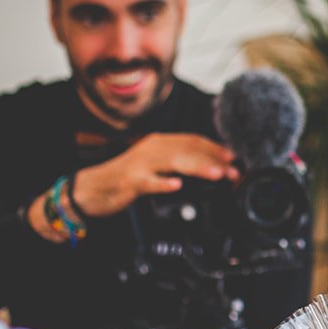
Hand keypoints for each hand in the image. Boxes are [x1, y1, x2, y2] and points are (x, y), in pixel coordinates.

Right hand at [74, 132, 236, 216]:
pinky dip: (163, 183)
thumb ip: (180, 164)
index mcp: (160, 143)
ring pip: (173, 162)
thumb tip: (212, 168)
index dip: (215, 148)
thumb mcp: (157, 166)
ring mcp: (140, 164)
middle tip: (233, 170)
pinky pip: (149, 182)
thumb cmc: (128, 177)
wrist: (93, 188)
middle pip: (187, 150)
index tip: (234, 157)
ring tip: (217, 174)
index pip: (192, 140)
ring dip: (197, 167)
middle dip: (214, 159)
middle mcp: (152, 149)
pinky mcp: (130, 181)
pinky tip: (176, 185)